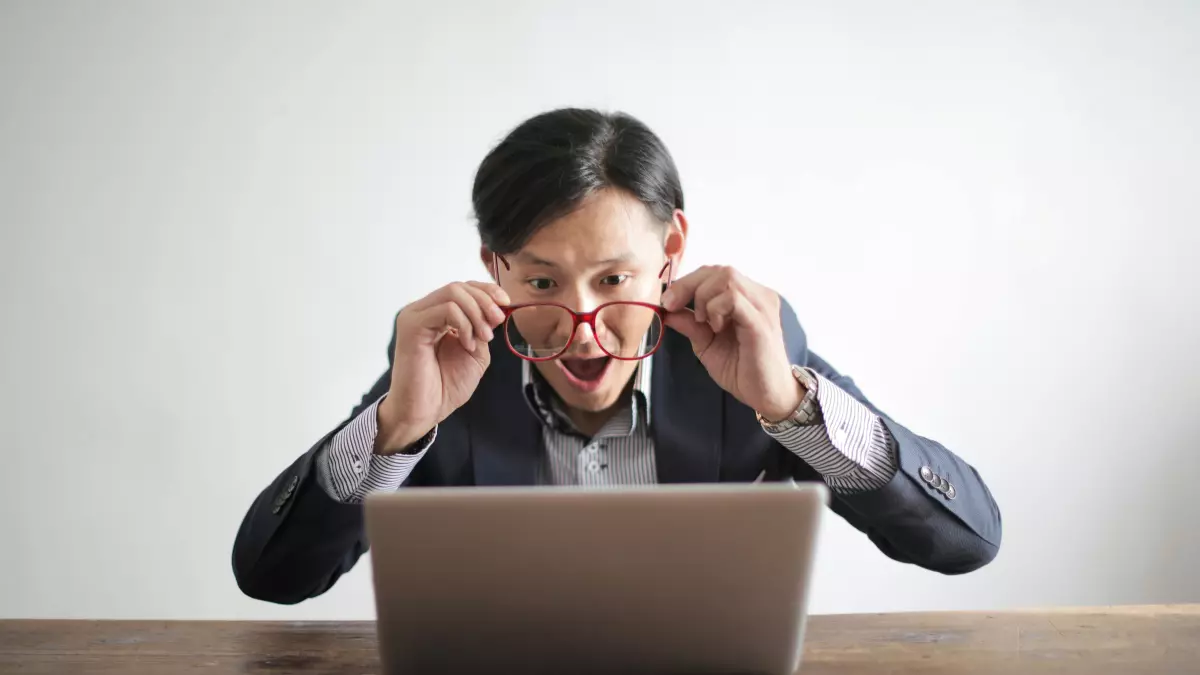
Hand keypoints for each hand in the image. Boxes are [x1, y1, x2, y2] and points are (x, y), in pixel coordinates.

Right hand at [376, 281, 509, 453]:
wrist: (426, 411)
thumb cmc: (445, 387)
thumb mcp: (476, 353)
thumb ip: (483, 329)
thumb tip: (497, 309)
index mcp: (437, 315)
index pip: (463, 288)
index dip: (487, 290)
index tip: (506, 303)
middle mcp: (423, 311)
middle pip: (459, 286)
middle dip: (485, 301)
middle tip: (498, 321)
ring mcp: (415, 316)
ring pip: (453, 292)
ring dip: (477, 313)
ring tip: (484, 338)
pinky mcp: (411, 325)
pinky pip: (446, 310)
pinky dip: (464, 324)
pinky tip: (467, 344)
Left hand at [661, 266, 802, 421]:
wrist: (768, 396)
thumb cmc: (742, 370)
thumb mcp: (707, 344)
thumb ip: (690, 324)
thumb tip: (666, 310)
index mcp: (747, 297)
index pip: (715, 273)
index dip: (687, 282)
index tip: (667, 302)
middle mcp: (758, 295)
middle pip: (720, 270)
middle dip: (688, 285)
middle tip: (672, 306)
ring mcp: (762, 306)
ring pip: (727, 278)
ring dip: (704, 297)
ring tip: (703, 322)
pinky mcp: (761, 322)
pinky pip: (734, 299)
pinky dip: (716, 308)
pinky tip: (715, 327)